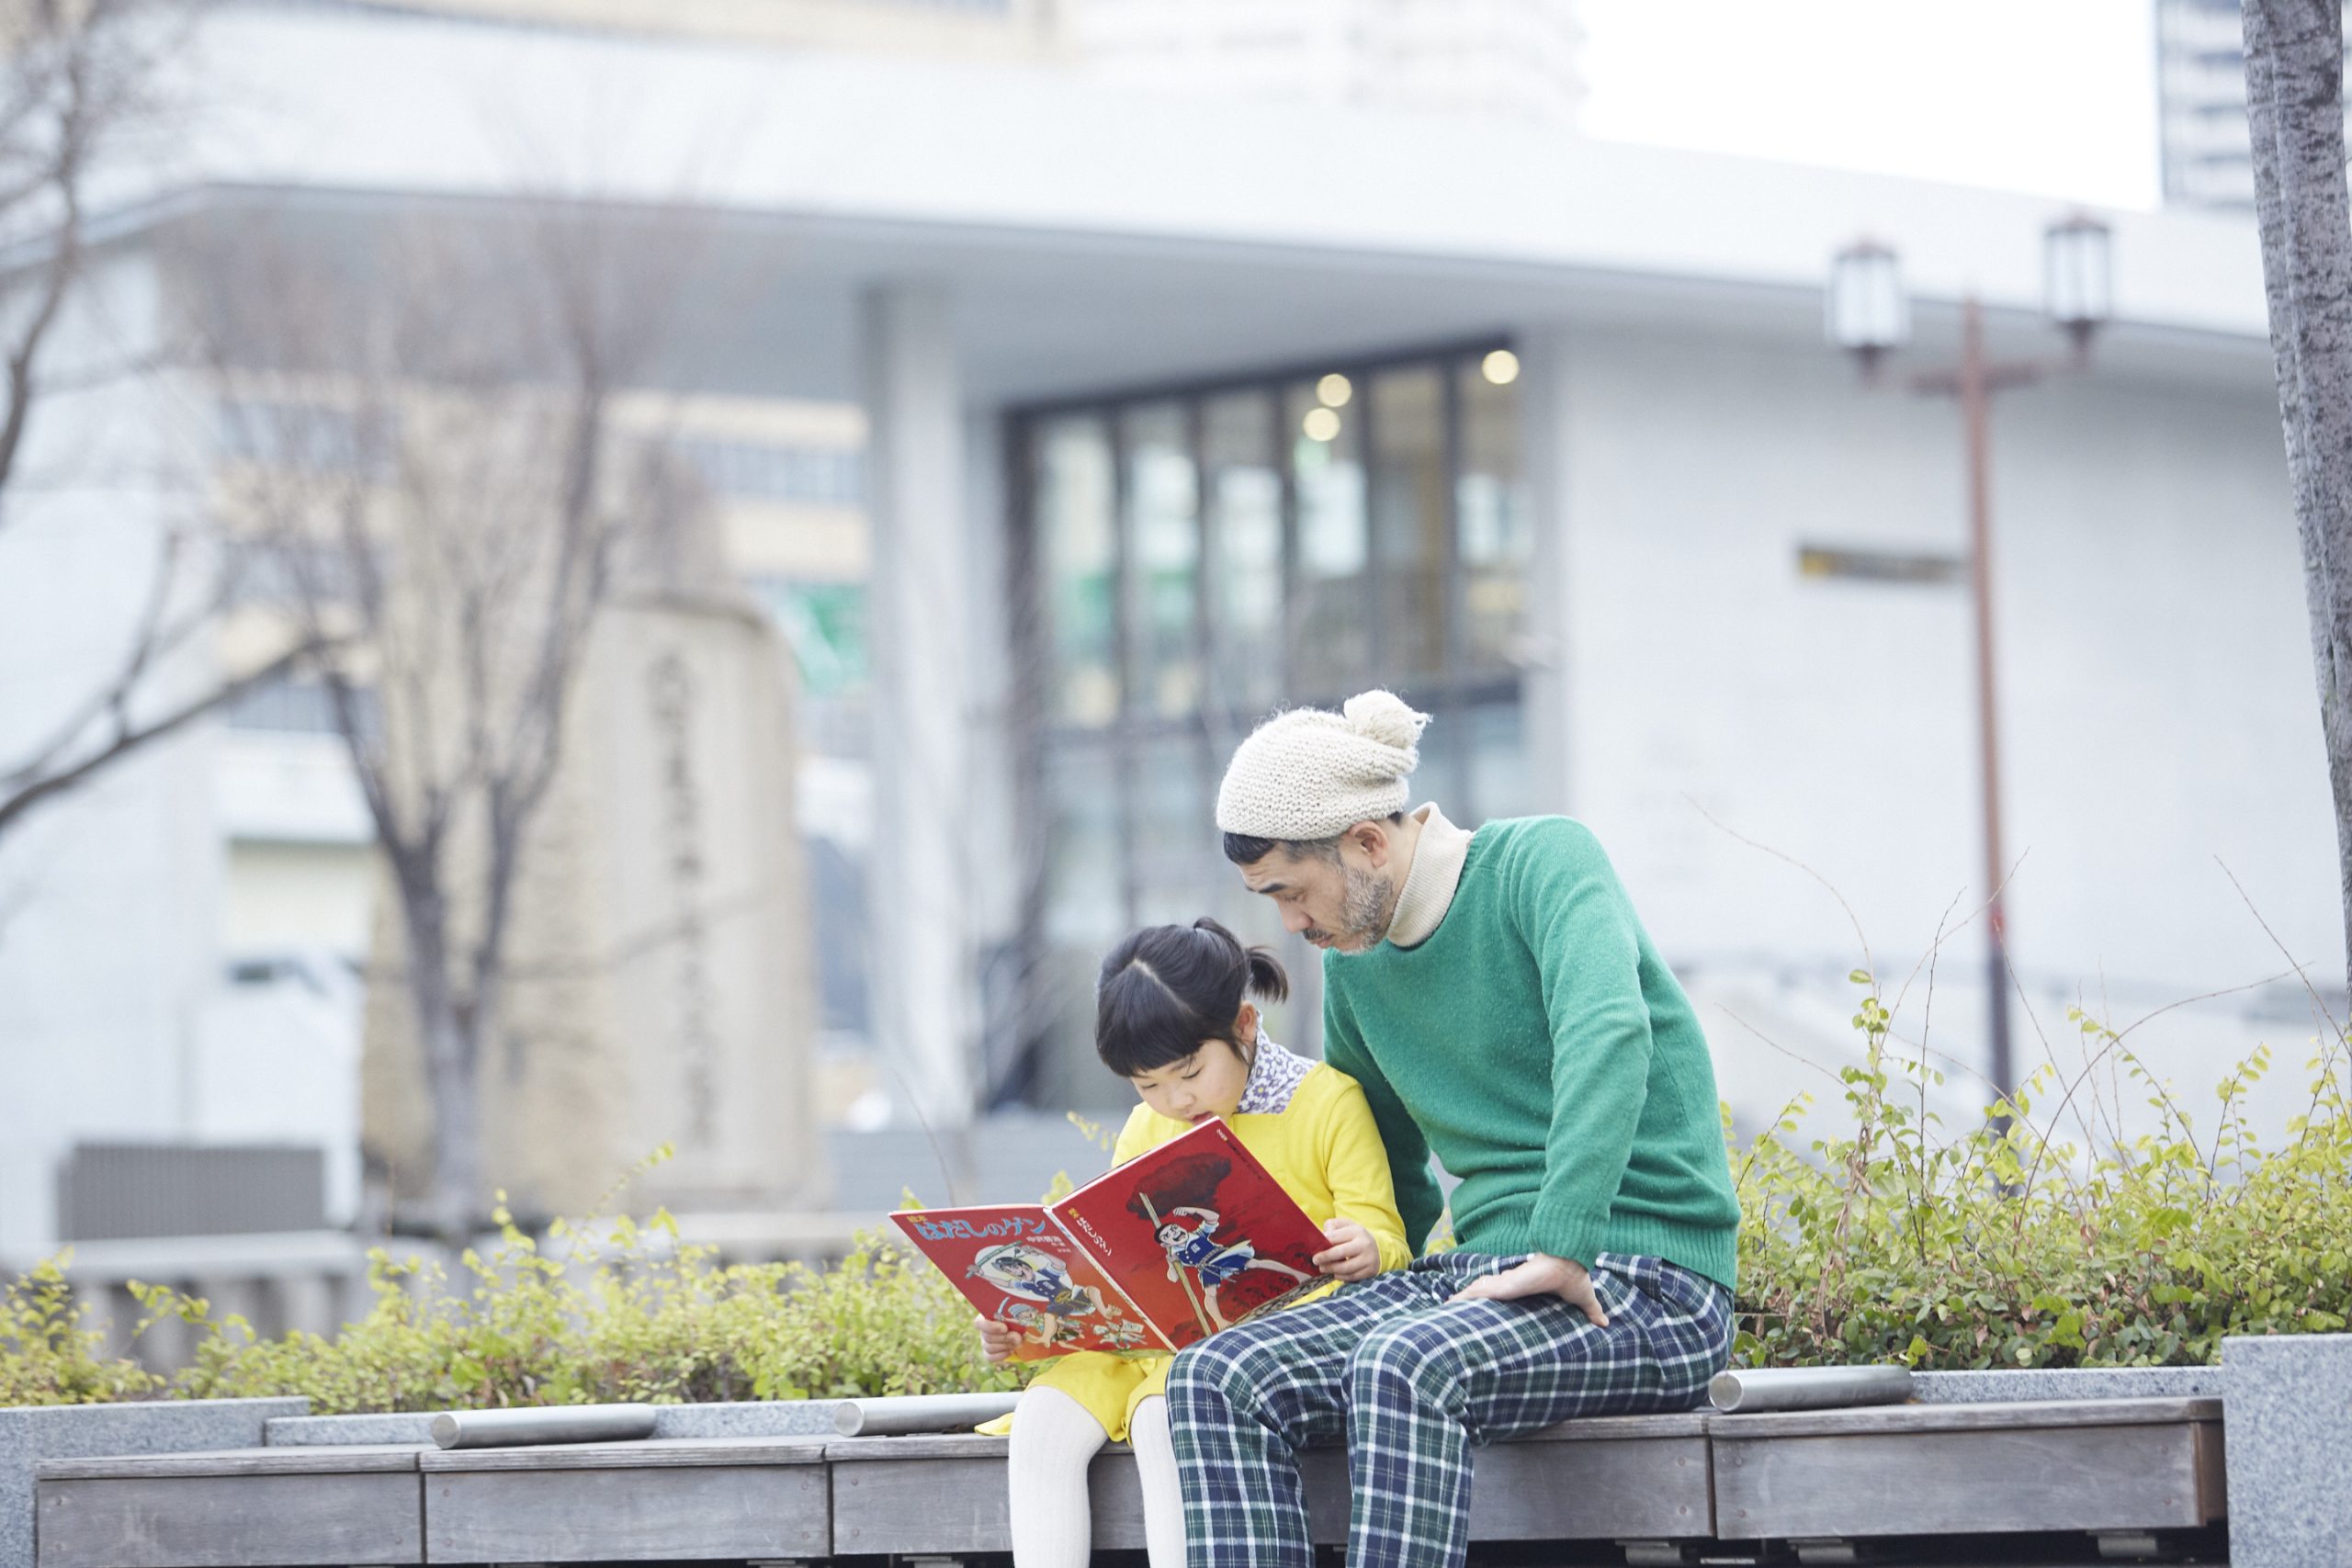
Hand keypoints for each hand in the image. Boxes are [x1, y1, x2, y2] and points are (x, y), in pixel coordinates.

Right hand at [977, 1315, 1017, 1363]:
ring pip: (988, 1347)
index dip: (990, 1326)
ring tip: (1018, 1342)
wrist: (1023, 1330)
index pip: (979, 1323)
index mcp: (987, 1316)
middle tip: (1018, 1337)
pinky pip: (990, 1357)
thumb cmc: (1020, 1318)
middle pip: (986, 1336)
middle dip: (1004, 1338)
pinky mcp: (989, 1353)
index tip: (1005, 1329)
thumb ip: (1017, 1314)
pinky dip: (1002, 1355)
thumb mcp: (1020, 1314)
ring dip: (1005, 1346)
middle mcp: (984, 1329)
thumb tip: (1017, 1320)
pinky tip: (1011, 1350)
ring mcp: (985, 1342)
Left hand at [1311, 1218, 1377, 1282]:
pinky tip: (1335, 1274)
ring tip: (1323, 1268)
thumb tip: (1322, 1238)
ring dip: (1331, 1269)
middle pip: (1340, 1252)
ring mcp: (1369, 1259)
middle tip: (1315, 1261)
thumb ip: (1332, 1227)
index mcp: (1357, 1231)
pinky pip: (1352, 1277)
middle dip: (1325, 1257)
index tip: (1315, 1249)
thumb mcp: (1346, 1225)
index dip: (1323, 1243)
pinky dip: (1341, 1277)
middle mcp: (1365, 1244)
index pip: (1335, 1237)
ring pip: (1346, 1268)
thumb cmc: (1355, 1237)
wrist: (1377, 1248)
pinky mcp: (1371, 1271)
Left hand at [1446, 1252, 1608, 1326]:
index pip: (1501, 1292)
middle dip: (1470, 1299)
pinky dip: (1467, 1296)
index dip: (1489, 1297)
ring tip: (1446, 1307)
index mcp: (1524, 1287)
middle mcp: (1511, 1283)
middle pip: (1485, 1290)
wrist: (1570, 1260)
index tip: (1478, 1309)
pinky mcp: (1506, 1284)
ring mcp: (1506, 1283)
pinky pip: (1481, 1290)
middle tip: (1453, 1309)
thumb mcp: (1583, 1299)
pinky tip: (1452, 1303)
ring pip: (1478, 1290)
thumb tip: (1606, 1323)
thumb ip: (1591, 1311)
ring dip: (1463, 1299)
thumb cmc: (1575, 1275)